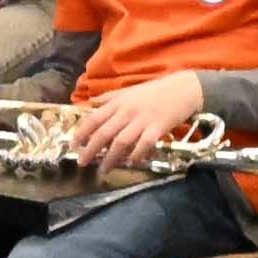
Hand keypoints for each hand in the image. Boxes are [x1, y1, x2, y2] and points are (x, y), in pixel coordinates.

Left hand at [64, 72, 205, 169]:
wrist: (184, 88)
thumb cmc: (155, 90)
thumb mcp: (128, 91)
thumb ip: (109, 98)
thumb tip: (90, 102)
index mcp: (117, 103)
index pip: (93, 119)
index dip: (81, 133)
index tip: (73, 145)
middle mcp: (127, 112)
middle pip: (103, 133)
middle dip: (90, 150)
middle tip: (83, 163)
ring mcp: (142, 120)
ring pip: (121, 142)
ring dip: (111, 158)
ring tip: (104, 169)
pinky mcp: (158, 127)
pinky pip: (144, 144)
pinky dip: (137, 155)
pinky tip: (132, 163)